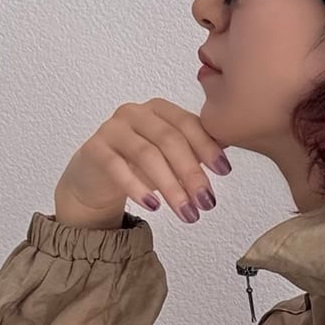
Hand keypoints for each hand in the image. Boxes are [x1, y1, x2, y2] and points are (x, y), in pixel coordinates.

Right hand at [54, 97, 231, 227]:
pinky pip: (117, 167)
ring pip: (147, 155)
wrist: (96, 178)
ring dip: (171, 187)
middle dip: (192, 173)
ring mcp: (112, 128)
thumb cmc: (140, 166)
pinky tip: (154, 206)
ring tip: (187, 214)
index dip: (207, 147)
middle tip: (207, 203)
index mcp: (159, 110)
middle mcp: (135, 113)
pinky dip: (138, 188)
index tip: (224, 172)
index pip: (188, 123)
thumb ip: (197, 151)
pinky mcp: (94, 149)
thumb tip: (230, 155)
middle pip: (169, 140)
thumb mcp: (172, 157)